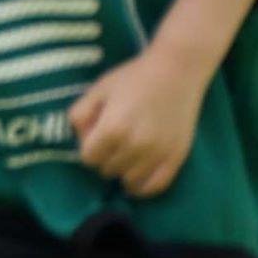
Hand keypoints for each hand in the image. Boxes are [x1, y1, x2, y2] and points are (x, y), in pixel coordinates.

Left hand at [66, 45, 208, 198]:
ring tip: (130, 151)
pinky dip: (143, 186)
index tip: (98, 134)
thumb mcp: (98, 89)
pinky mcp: (176, 158)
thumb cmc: (134, 77)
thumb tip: (81, 140)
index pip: (88, 159)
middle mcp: (135, 146)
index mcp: (112, 129)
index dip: (89, 146)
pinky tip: (139, 174)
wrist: (178, 69)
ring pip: (128, 181)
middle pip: (107, 170)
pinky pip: (155, 187)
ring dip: (124, 170)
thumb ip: (79, 115)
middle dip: (106, 157)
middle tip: (117, 138)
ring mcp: (158, 154)